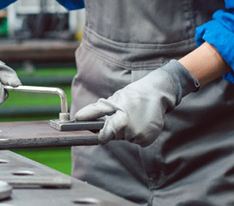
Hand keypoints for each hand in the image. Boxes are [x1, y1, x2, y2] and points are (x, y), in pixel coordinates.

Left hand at [74, 60, 198, 146]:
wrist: (156, 93)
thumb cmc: (131, 96)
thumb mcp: (112, 101)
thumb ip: (94, 111)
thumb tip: (77, 117)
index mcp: (121, 122)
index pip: (103, 137)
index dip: (100, 133)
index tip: (100, 128)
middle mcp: (132, 132)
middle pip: (114, 137)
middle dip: (114, 129)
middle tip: (122, 115)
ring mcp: (141, 137)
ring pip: (125, 139)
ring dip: (126, 131)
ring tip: (132, 117)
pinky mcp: (148, 140)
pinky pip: (135, 141)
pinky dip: (136, 133)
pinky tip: (140, 122)